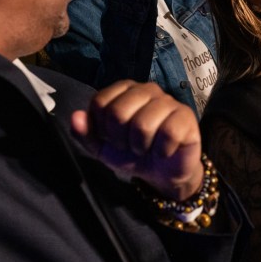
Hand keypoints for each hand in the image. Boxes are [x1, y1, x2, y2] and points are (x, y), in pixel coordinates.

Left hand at [72, 80, 203, 200]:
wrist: (163, 172)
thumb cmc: (132, 152)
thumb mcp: (102, 147)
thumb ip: (85, 133)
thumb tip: (75, 117)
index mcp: (123, 90)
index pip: (100, 103)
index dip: (102, 129)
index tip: (113, 138)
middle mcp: (146, 89)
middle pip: (118, 112)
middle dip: (121, 140)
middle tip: (131, 146)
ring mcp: (168, 100)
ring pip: (143, 125)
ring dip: (141, 147)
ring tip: (147, 148)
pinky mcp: (185, 116)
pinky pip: (167, 133)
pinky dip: (161, 150)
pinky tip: (165, 150)